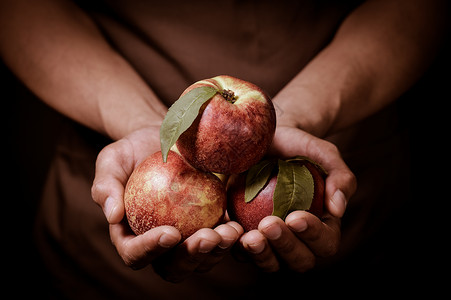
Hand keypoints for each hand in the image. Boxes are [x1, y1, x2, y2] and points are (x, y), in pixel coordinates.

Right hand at [91, 126, 241, 280]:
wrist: (162, 139)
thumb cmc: (132, 151)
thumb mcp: (111, 161)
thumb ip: (106, 187)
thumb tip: (113, 216)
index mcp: (130, 234)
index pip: (135, 254)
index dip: (151, 250)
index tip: (170, 232)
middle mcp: (160, 243)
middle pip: (173, 266)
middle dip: (191, 257)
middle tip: (207, 237)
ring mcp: (187, 236)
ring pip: (201, 259)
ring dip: (217, 251)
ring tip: (230, 231)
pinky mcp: (209, 224)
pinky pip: (221, 240)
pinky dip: (231, 237)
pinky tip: (240, 225)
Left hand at [237, 126, 356, 271]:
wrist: (266, 140)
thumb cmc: (298, 147)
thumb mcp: (323, 153)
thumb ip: (341, 177)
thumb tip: (338, 209)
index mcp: (323, 226)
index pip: (325, 243)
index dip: (313, 235)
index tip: (295, 216)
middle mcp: (298, 240)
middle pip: (299, 261)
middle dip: (285, 247)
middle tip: (269, 224)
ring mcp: (270, 241)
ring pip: (270, 263)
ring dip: (261, 255)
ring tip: (250, 237)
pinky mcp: (244, 234)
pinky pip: (238, 249)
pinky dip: (232, 245)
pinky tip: (226, 231)